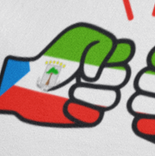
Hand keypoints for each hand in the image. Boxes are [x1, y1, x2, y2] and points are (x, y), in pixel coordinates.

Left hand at [0, 23, 133, 127]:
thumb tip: (97, 74)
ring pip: (112, 98)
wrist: (27, 84)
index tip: (95, 54)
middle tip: (80, 73)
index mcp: (107, 52)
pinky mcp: (88, 115)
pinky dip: (77, 108)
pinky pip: (95, 116)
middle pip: (123, 76)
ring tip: (70, 89)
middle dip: (101, 74)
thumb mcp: (76, 39)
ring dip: (87, 92)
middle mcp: (107, 74)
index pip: (127, 51)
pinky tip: (65, 103)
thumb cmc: (51, 59)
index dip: (114, 53)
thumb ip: (99, 45)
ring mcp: (99, 96)